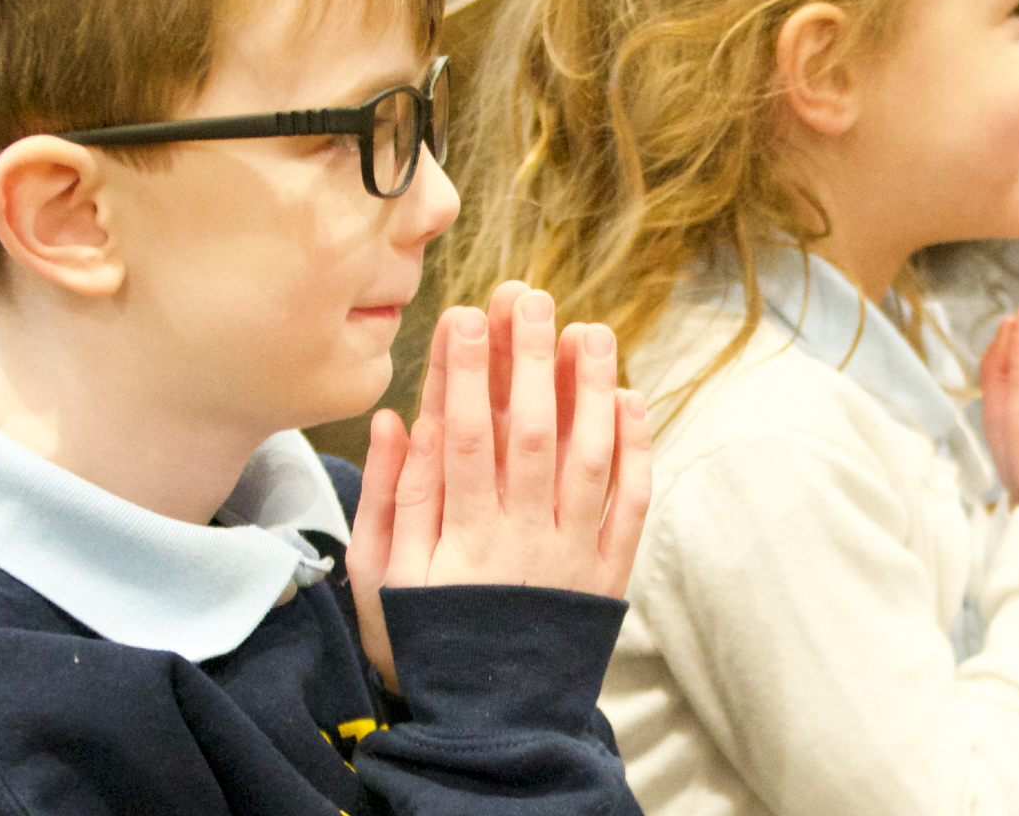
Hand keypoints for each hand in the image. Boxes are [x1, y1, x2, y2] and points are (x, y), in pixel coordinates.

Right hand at [348, 281, 653, 692]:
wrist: (491, 723)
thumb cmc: (424, 641)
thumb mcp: (383, 580)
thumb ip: (391, 499)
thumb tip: (396, 419)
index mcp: (461, 537)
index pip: (464, 437)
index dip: (464, 373)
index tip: (464, 314)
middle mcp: (523, 537)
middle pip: (531, 433)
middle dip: (530, 360)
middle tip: (529, 294)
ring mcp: (572, 552)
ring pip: (588, 458)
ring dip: (591, 389)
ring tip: (588, 328)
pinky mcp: (607, 571)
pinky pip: (630, 505)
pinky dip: (635, 452)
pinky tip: (630, 400)